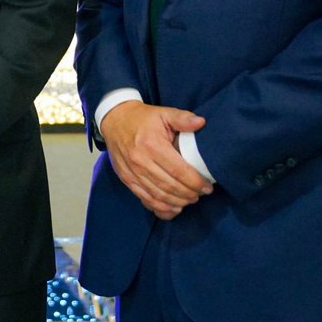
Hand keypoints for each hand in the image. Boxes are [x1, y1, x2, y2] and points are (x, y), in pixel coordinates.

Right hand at [98, 101, 210, 219]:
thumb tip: (201, 122)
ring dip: (177, 202)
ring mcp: (132, 172)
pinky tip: (173, 208)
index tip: (207, 187)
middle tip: (200, 194)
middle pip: (170, 186)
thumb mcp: (163, 113)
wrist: (114, 121)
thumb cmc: (142, 119)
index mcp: (152, 145)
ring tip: (190, 200)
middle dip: (189, 194)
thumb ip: (182, 118)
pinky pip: (144, 198)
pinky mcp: (126, 179)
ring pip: (158, 195)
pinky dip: (160, 207)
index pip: (178, 171)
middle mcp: (141, 161)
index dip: (195, 182)